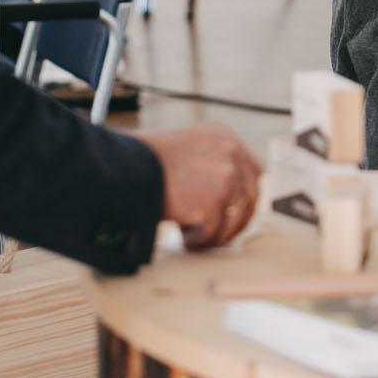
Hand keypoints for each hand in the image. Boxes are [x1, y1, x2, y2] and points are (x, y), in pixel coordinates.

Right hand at [146, 124, 259, 248]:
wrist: (124, 169)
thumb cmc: (146, 163)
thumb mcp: (188, 150)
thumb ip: (212, 165)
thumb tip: (229, 200)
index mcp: (224, 137)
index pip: (253, 172)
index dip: (246, 197)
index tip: (236, 213)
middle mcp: (230, 154)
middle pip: (250, 198)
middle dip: (235, 221)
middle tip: (216, 235)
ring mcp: (224, 179)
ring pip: (233, 220)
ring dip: (214, 233)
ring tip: (191, 236)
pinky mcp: (211, 205)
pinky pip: (212, 233)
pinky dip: (197, 240)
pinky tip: (181, 236)